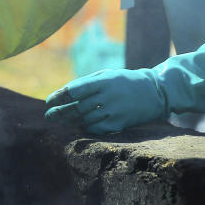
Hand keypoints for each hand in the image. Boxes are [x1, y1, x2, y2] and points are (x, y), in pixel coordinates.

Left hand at [44, 68, 166, 133]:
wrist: (156, 92)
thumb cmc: (125, 82)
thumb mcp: (107, 75)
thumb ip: (86, 83)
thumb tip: (63, 94)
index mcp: (104, 81)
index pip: (75, 90)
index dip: (59, 97)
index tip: (49, 101)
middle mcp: (108, 95)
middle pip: (77, 107)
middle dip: (59, 112)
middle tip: (48, 116)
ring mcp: (114, 110)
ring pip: (85, 119)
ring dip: (70, 121)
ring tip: (61, 122)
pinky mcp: (120, 123)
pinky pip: (96, 129)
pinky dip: (86, 128)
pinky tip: (79, 126)